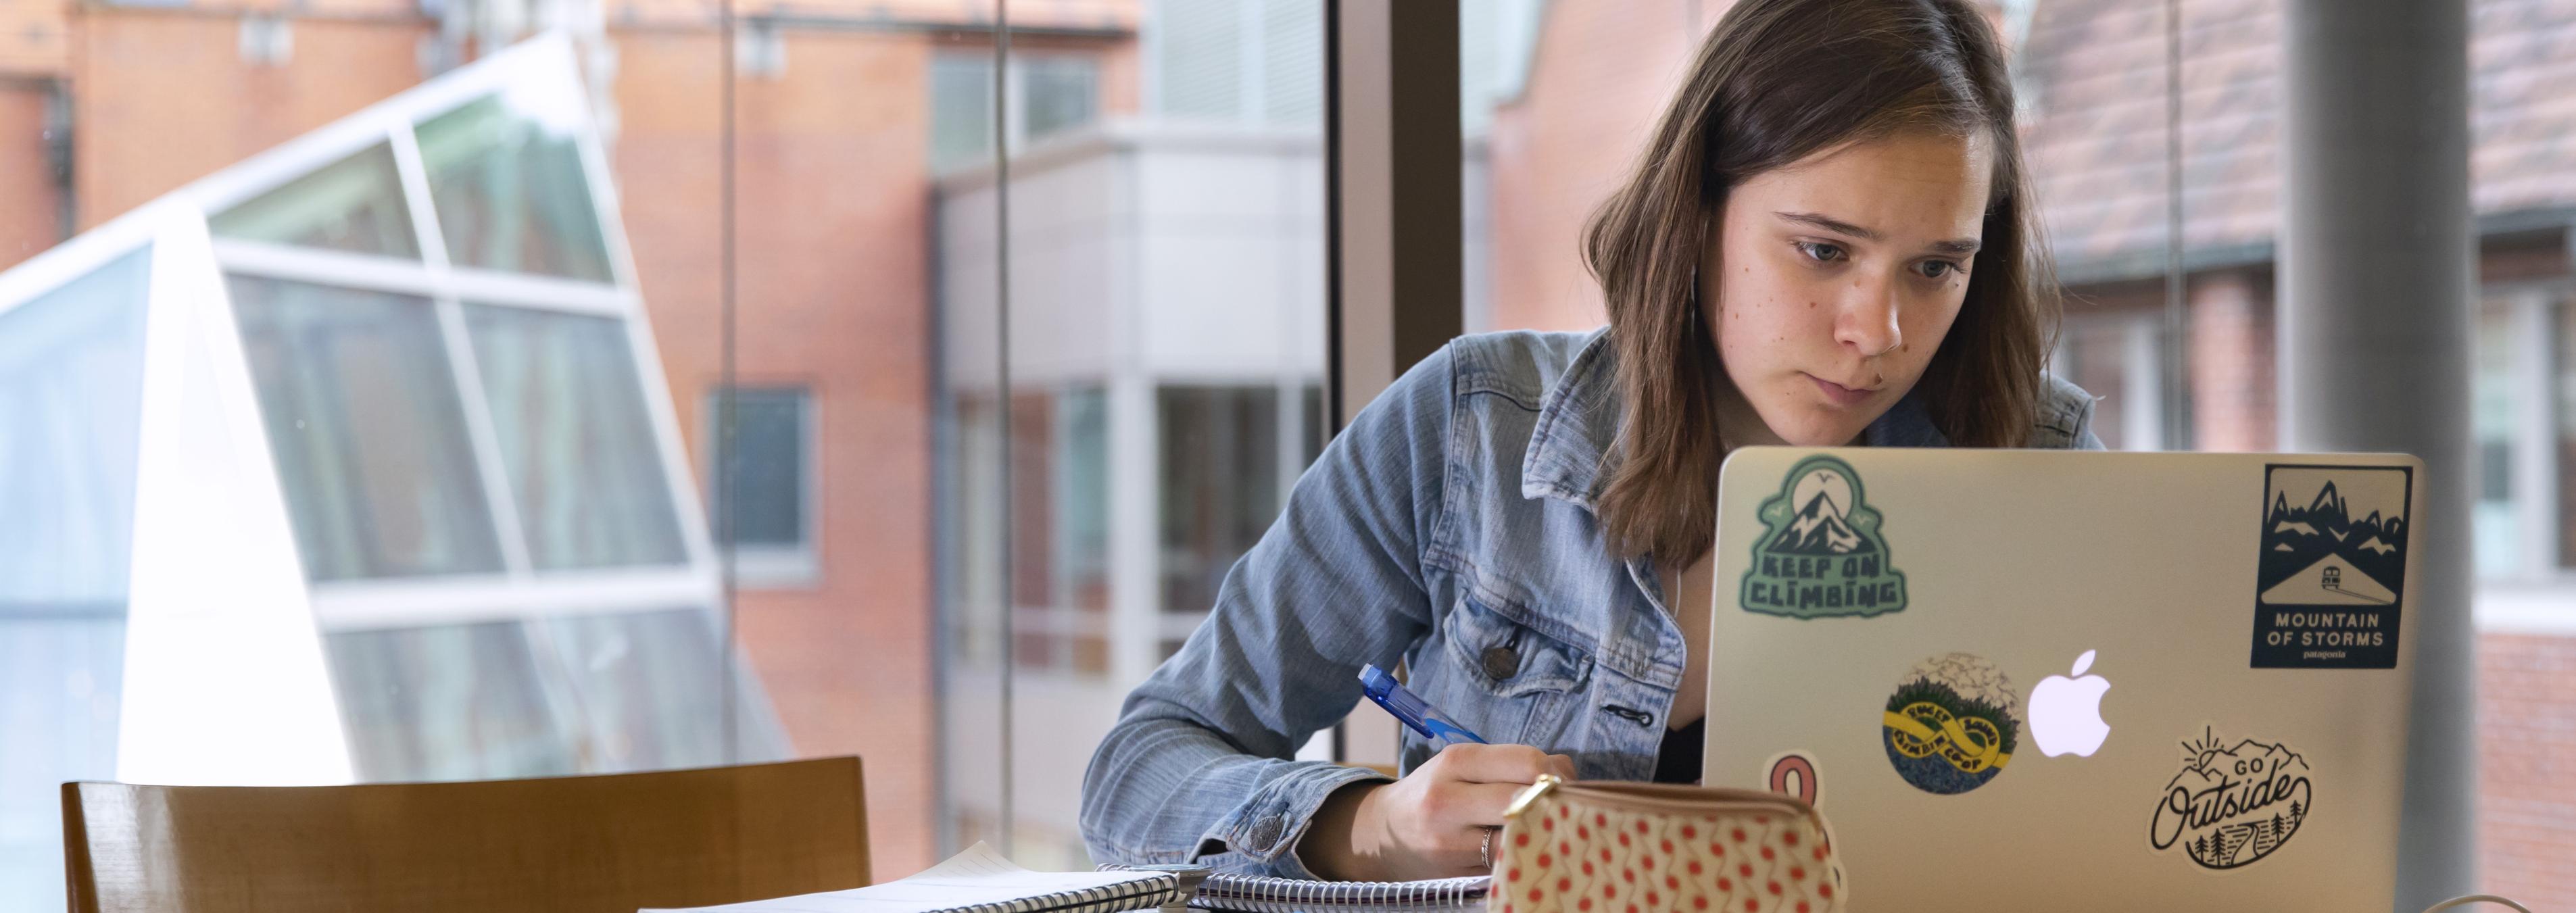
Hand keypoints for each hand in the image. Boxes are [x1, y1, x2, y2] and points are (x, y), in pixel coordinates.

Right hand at [1299, 744, 1576, 881]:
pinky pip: (1508, 864)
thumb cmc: (1435, 793)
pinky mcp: (1457, 873)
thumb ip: (1509, 764)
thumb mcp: (1461, 765)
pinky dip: (1524, 855)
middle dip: (1556, 804)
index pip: (1526, 761)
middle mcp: (1449, 799)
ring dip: (1544, 833)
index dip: (1557, 772)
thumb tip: (1567, 773)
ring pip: (1521, 837)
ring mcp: (1451, 842)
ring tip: (1548, 828)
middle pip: (1527, 799)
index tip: (1564, 782)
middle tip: (1566, 808)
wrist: (1383, 835)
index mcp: (1455, 761)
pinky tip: (1526, 849)